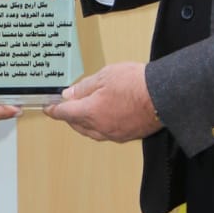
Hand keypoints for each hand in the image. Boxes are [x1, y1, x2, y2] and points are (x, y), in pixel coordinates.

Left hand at [44, 62, 160, 141]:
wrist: (164, 96)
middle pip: (77, 124)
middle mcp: (100, 127)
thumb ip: (85, 87)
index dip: (54, 110)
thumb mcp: (105, 76)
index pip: (65, 113)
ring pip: (91, 132)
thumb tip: (70, 94)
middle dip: (69, 116)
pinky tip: (103, 119)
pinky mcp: (127, 136)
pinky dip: (99, 127)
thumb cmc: (137, 83)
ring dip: (84, 124)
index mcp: (91, 112)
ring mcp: (114, 134)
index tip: (49, 109)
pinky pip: (106, 134)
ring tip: (84, 113)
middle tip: (67, 107)